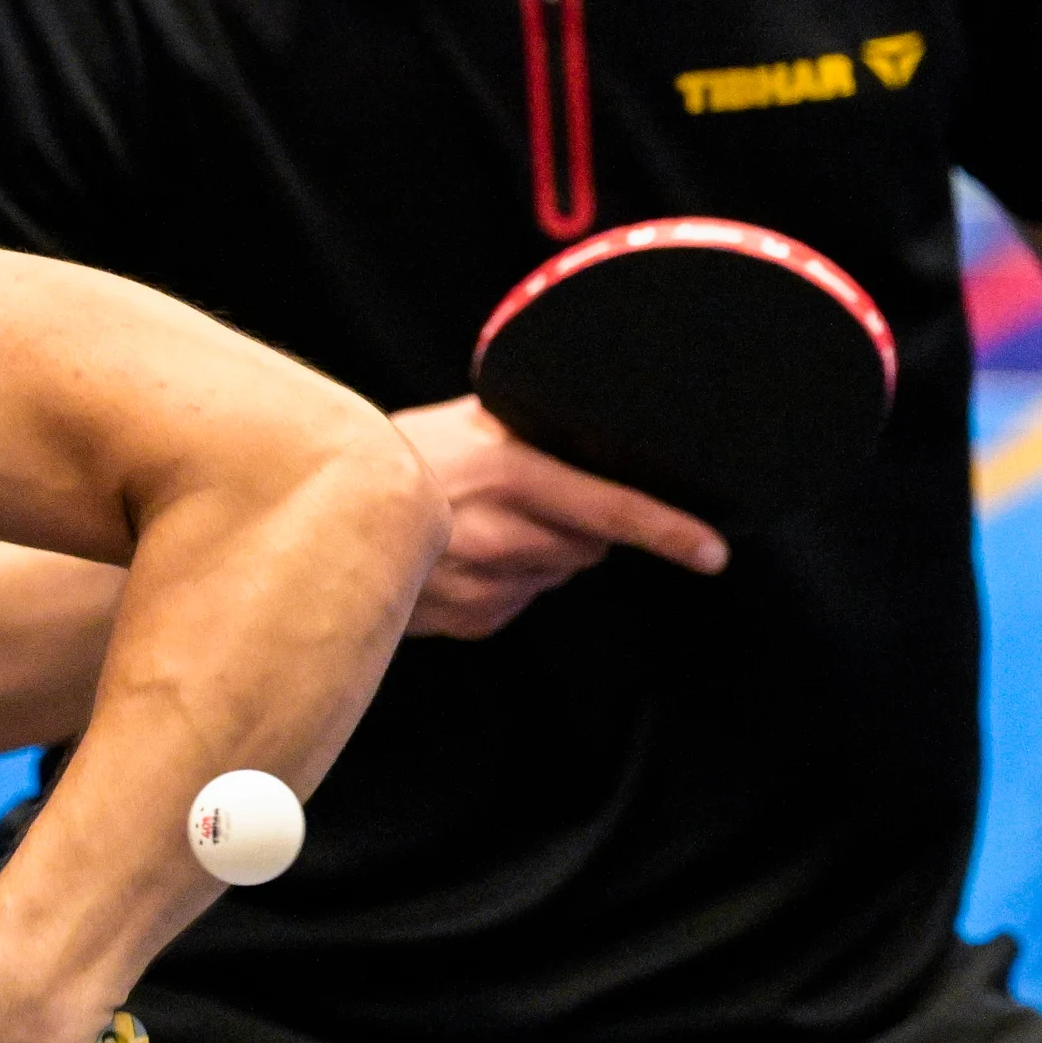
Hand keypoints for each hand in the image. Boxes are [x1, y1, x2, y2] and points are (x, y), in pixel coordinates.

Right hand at [385, 398, 724, 639]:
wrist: (329, 512)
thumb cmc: (396, 455)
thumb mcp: (467, 422)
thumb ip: (531, 429)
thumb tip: (593, 427)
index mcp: (511, 475)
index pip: (612, 509)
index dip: (669, 531)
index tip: (712, 551)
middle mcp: (503, 535)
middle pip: (589, 544)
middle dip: (578, 524)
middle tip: (529, 497)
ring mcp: (488, 586)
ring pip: (556, 572)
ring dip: (541, 550)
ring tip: (484, 521)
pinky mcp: (475, 620)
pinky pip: (522, 599)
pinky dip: (508, 578)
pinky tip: (466, 554)